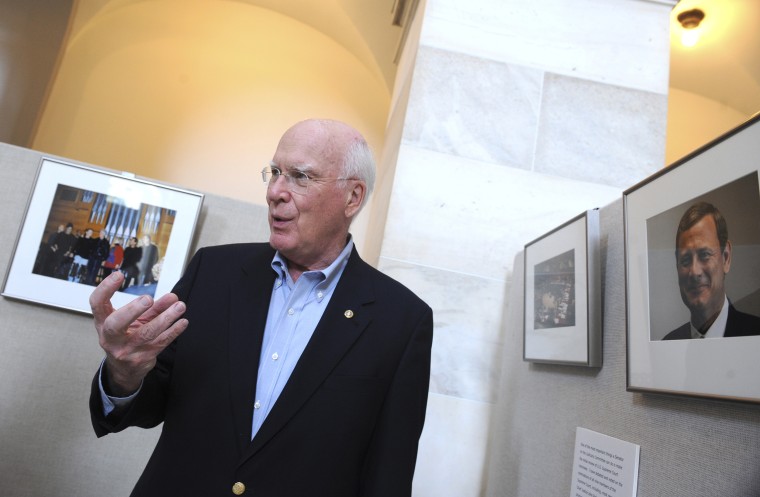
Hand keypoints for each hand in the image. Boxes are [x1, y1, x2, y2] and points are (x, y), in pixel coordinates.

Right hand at [90, 271, 188, 396]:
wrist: (124, 369)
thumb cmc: (126, 338)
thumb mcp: (133, 321)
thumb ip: (150, 308)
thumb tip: (172, 297)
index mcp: (103, 323)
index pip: (98, 304)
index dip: (105, 289)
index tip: (118, 275)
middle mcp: (111, 338)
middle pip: (116, 324)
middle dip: (133, 310)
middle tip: (148, 299)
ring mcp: (126, 350)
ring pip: (146, 333)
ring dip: (165, 318)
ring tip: (179, 306)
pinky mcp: (142, 358)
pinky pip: (160, 343)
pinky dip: (173, 331)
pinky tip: (182, 322)